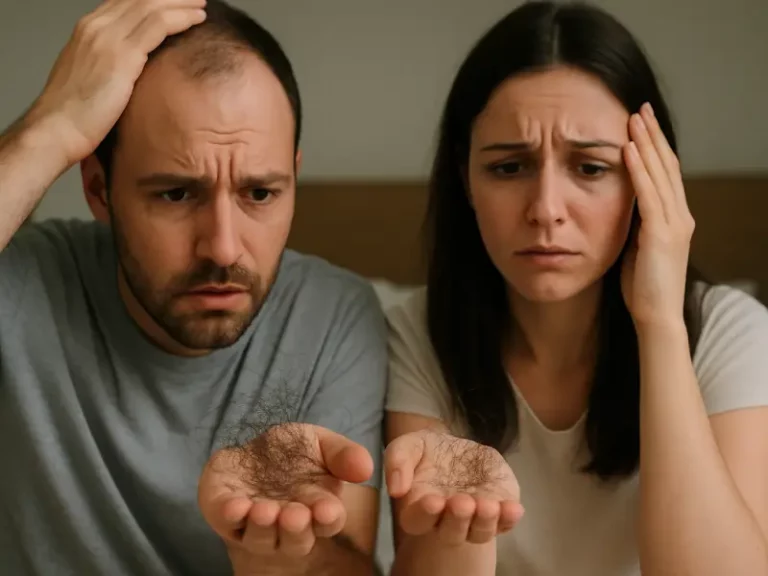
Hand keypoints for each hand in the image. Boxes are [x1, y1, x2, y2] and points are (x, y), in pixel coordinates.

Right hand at [25, 0, 206, 167]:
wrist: (58, 127)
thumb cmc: (75, 113)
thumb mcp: (91, 76)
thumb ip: (109, 62)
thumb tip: (131, 67)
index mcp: (88, 29)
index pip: (125, 2)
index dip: (153, 0)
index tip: (175, 2)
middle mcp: (97, 26)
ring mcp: (108, 38)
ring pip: (152, 6)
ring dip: (182, 4)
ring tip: (201, 5)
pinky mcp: (123, 55)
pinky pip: (159, 25)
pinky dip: (181, 19)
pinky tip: (197, 19)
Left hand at [198, 423, 372, 571]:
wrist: (252, 449)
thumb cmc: (293, 452)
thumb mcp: (321, 444)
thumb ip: (343, 455)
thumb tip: (366, 468)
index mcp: (317, 508)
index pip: (327, 520)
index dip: (327, 517)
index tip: (327, 510)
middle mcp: (288, 524)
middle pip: (296, 538)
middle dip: (295, 529)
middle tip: (295, 515)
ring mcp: (254, 524)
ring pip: (261, 537)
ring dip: (264, 526)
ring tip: (265, 510)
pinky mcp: (225, 514)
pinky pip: (227, 523)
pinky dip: (231, 516)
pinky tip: (235, 506)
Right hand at [385, 429, 523, 545]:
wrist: (460, 451)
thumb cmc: (430, 452)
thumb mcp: (410, 445)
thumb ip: (397, 461)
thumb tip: (395, 489)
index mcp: (420, 509)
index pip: (419, 521)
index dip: (425, 513)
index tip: (433, 500)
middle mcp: (447, 522)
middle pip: (451, 532)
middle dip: (458, 519)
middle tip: (462, 502)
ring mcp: (475, 520)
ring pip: (479, 532)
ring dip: (485, 522)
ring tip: (489, 506)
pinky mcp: (499, 513)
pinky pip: (505, 523)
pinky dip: (510, 519)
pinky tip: (513, 508)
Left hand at [621, 103, 694, 328]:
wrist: (656, 317)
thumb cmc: (644, 288)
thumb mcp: (638, 247)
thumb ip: (635, 224)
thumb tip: (619, 205)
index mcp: (675, 220)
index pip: (667, 174)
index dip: (655, 147)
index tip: (641, 125)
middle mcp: (680, 216)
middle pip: (668, 166)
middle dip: (653, 136)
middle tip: (639, 109)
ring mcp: (675, 224)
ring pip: (661, 174)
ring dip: (646, 144)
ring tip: (633, 119)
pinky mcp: (662, 234)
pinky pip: (649, 195)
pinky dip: (638, 170)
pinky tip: (628, 150)